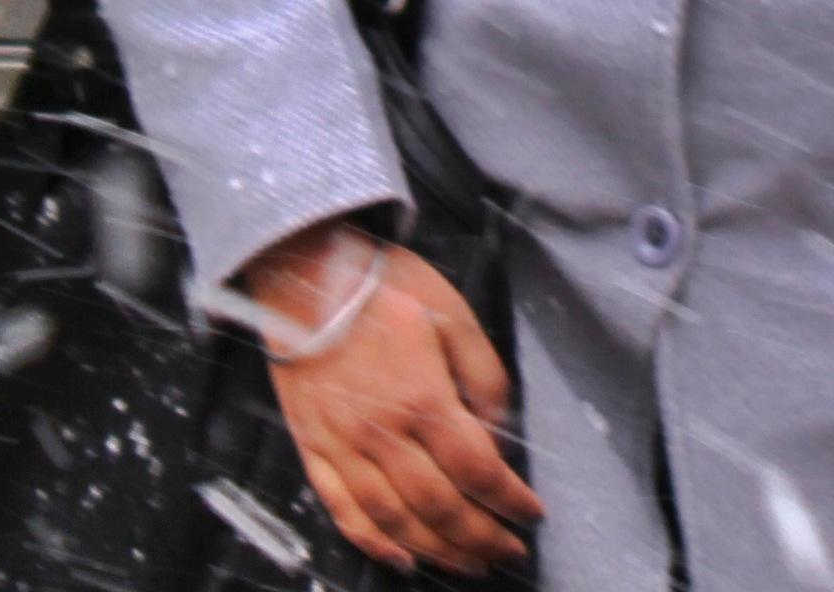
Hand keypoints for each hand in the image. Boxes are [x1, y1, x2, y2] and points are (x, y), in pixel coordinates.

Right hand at [234, 219, 540, 574]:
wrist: (302, 270)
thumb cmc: (380, 285)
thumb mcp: (451, 311)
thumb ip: (484, 373)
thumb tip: (500, 428)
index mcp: (421, 398)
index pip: (478, 470)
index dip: (510, 501)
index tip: (532, 515)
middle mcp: (381, 434)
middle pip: (440, 508)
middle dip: (481, 538)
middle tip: (508, 551)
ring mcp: (342, 446)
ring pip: (394, 520)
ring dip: (436, 551)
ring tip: (467, 563)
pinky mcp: (312, 446)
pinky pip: (342, 510)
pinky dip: (372, 542)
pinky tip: (400, 557)